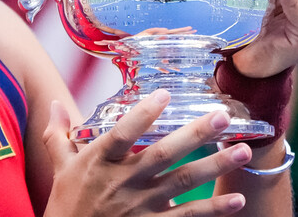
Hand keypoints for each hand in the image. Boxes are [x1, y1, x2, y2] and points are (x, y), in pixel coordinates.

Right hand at [42, 91, 251, 215]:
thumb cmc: (66, 202)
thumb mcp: (59, 166)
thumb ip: (58, 134)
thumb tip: (54, 103)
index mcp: (98, 162)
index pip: (121, 134)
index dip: (142, 115)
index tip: (165, 93)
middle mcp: (122, 182)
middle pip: (162, 155)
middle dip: (194, 135)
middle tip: (222, 116)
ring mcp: (141, 206)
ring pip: (183, 182)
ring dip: (215, 166)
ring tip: (243, 151)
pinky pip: (187, 216)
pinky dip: (213, 210)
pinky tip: (236, 199)